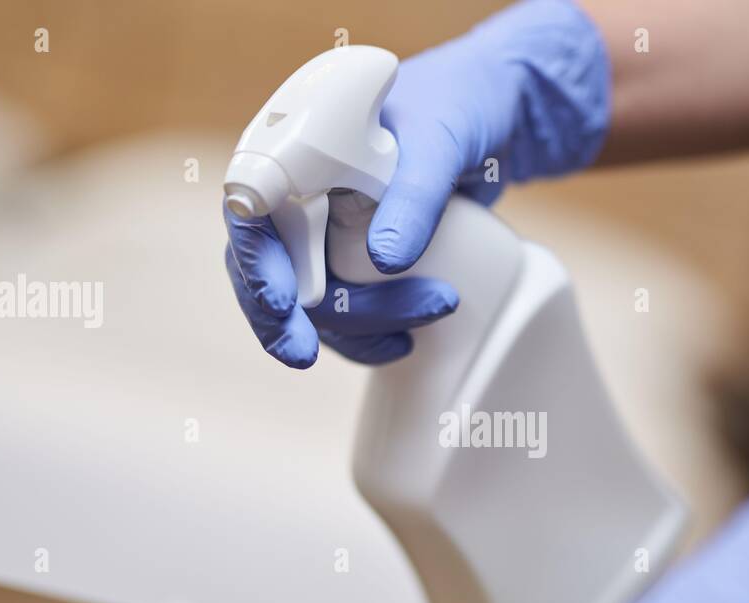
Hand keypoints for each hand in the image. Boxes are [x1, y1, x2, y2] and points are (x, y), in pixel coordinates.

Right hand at [223, 0, 609, 368]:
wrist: (495, 113)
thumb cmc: (460, 102)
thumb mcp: (441, 140)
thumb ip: (414, 195)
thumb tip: (385, 261)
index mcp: (299, 148)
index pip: (252, 213)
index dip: (256, 260)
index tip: (283, 302)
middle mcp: (302, 193)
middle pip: (269, 269)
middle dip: (283, 319)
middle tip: (303, 355)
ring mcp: (328, 231)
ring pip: (312, 301)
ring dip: (361, 325)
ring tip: (435, 307)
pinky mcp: (358, 261)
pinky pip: (344, 313)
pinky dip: (369, 335)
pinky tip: (406, 340)